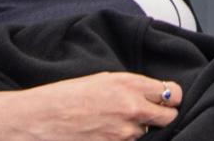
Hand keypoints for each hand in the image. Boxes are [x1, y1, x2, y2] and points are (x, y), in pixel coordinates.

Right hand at [0, 72, 182, 140]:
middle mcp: (133, 107)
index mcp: (130, 84)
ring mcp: (125, 132)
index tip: (166, 98)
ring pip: (148, 132)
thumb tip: (152, 93)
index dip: (170, 96)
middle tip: (150, 112)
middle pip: (170, 116)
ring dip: (138, 127)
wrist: (40, 119)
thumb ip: (131, 86)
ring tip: (114, 120)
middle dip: (163, 114)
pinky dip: (124, 138)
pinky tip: (106, 131)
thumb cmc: (66, 96)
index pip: (173, 93)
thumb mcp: (102, 80)